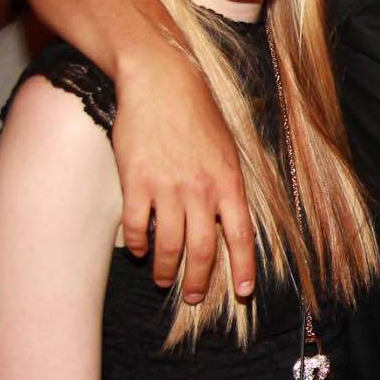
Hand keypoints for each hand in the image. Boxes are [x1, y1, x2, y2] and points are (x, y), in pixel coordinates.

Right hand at [111, 50, 254, 300]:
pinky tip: (137, 249)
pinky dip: (137, 243)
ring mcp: (167, 187)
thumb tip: (231, 217)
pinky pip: (136, 225)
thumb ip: (229, 185)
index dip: (243, 267)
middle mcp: (201, 190)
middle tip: (194, 297)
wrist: (162, 82)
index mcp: (229, 183)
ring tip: (164, 279)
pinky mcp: (135, 180)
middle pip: (203, 249)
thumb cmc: (199, 113)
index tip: (244, 291)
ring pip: (168, 244)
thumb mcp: (228, 149)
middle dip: (199, 280)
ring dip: (166, 268)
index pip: (242, 236)